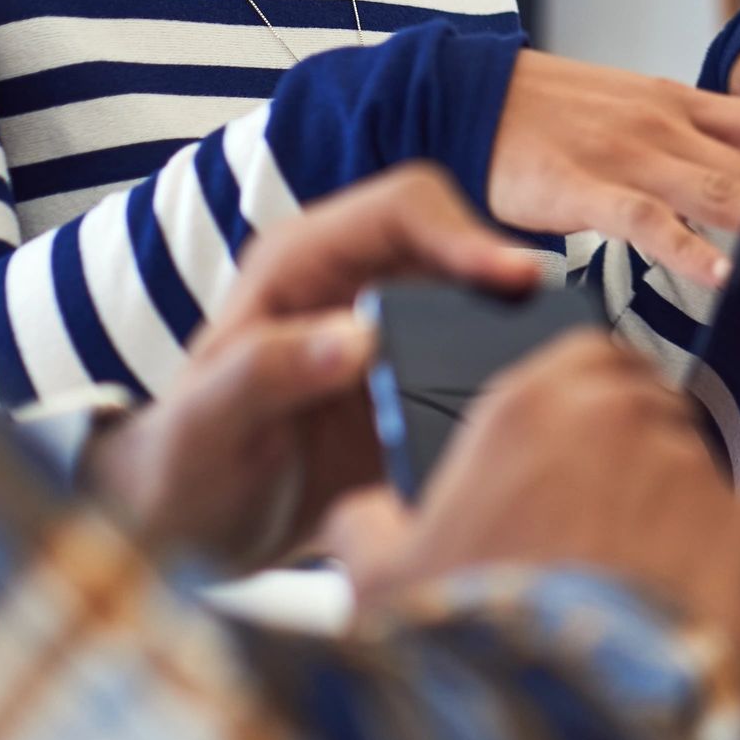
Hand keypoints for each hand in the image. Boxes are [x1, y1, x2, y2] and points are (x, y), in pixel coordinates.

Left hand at [84, 162, 541, 569]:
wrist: (191, 532)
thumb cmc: (179, 465)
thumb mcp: (203, 424)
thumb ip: (265, 373)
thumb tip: (359, 338)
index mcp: (304, 263)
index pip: (403, 208)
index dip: (463, 232)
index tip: (513, 277)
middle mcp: (360, 281)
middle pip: (461, 242)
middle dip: (511, 277)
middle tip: (557, 328)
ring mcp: (397, 331)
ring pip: (485, 301)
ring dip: (521, 326)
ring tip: (560, 368)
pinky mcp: (421, 382)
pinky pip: (485, 361)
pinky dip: (514, 375)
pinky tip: (532, 411)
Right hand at [324, 333, 739, 681]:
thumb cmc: (461, 659)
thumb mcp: (376, 582)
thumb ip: (369, 525)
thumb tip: (363, 516)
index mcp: (530, 409)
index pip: (584, 355)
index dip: (586, 398)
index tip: (577, 440)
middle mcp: (622, 422)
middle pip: (650, 404)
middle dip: (634, 451)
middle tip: (603, 522)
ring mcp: (695, 476)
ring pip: (697, 474)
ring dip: (672, 515)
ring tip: (633, 592)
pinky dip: (719, 573)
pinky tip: (675, 624)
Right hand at [487, 49, 739, 290]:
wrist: (469, 96)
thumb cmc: (548, 110)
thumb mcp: (630, 103)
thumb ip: (683, 133)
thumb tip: (731, 166)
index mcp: (677, 102)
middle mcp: (664, 125)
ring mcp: (628, 155)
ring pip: (715, 189)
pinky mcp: (586, 189)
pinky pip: (649, 223)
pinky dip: (690, 251)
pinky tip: (722, 277)